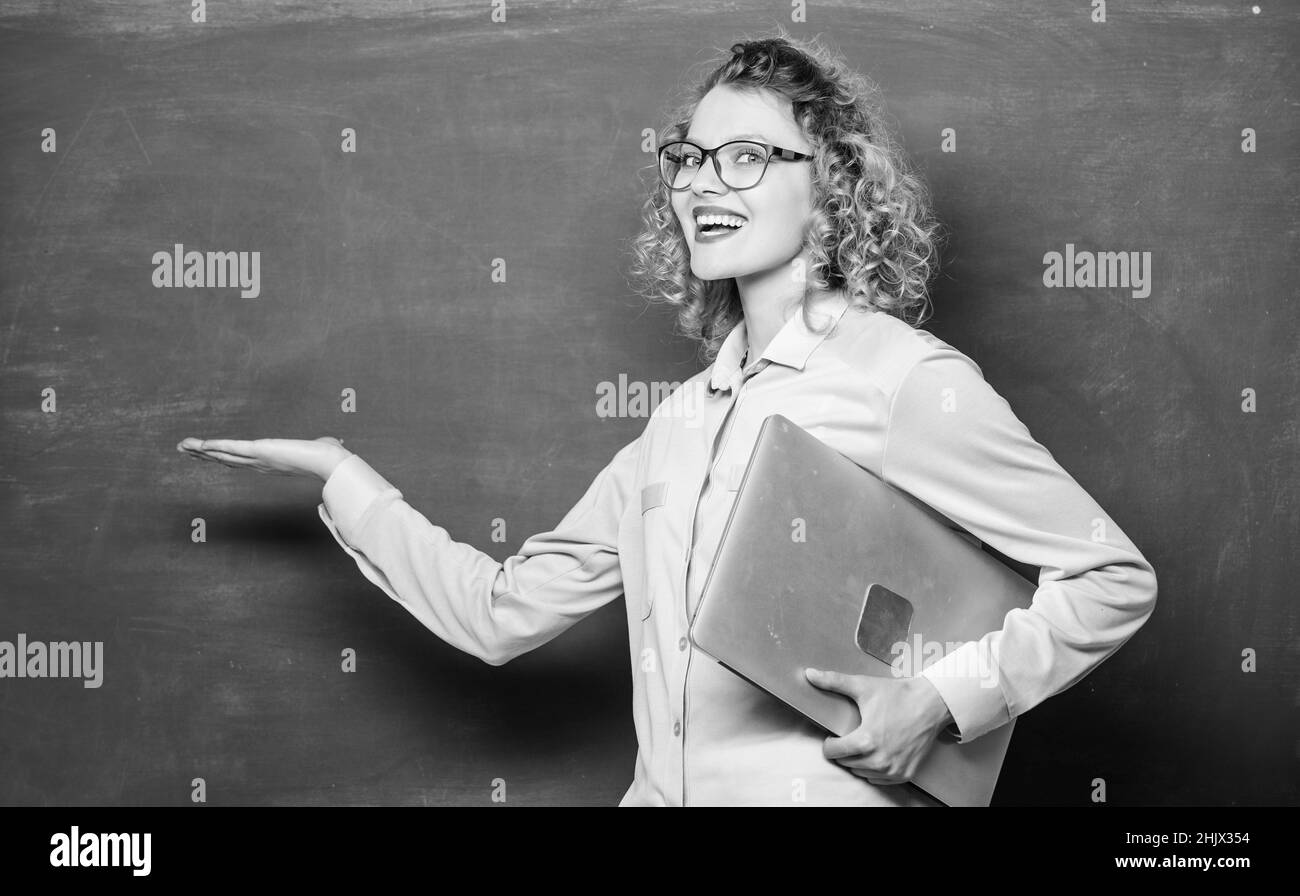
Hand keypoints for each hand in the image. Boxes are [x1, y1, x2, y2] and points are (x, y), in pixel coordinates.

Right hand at [176, 436, 352, 482]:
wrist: (332, 463)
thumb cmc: (330, 457)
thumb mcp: (322, 446)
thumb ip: (323, 443)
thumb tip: (336, 442)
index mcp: (271, 462)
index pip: (241, 460)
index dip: (222, 457)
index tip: (207, 454)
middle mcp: (261, 463)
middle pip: (226, 459)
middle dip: (205, 455)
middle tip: (185, 449)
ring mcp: (259, 459)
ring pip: (224, 455)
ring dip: (202, 450)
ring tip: (183, 446)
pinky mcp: (260, 451)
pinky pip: (232, 448)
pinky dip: (215, 446)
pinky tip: (199, 444)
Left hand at [804, 667, 952, 785]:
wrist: (931, 704)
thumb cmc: (898, 695)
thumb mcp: (863, 686)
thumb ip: (833, 681)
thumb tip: (809, 674)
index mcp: (866, 740)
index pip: (833, 752)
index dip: (829, 743)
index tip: (834, 736)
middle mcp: (880, 760)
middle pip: (846, 763)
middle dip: (844, 751)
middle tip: (851, 736)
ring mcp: (893, 769)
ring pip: (861, 773)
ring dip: (858, 761)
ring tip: (864, 743)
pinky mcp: (904, 774)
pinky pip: (878, 780)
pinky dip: (874, 770)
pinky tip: (877, 754)